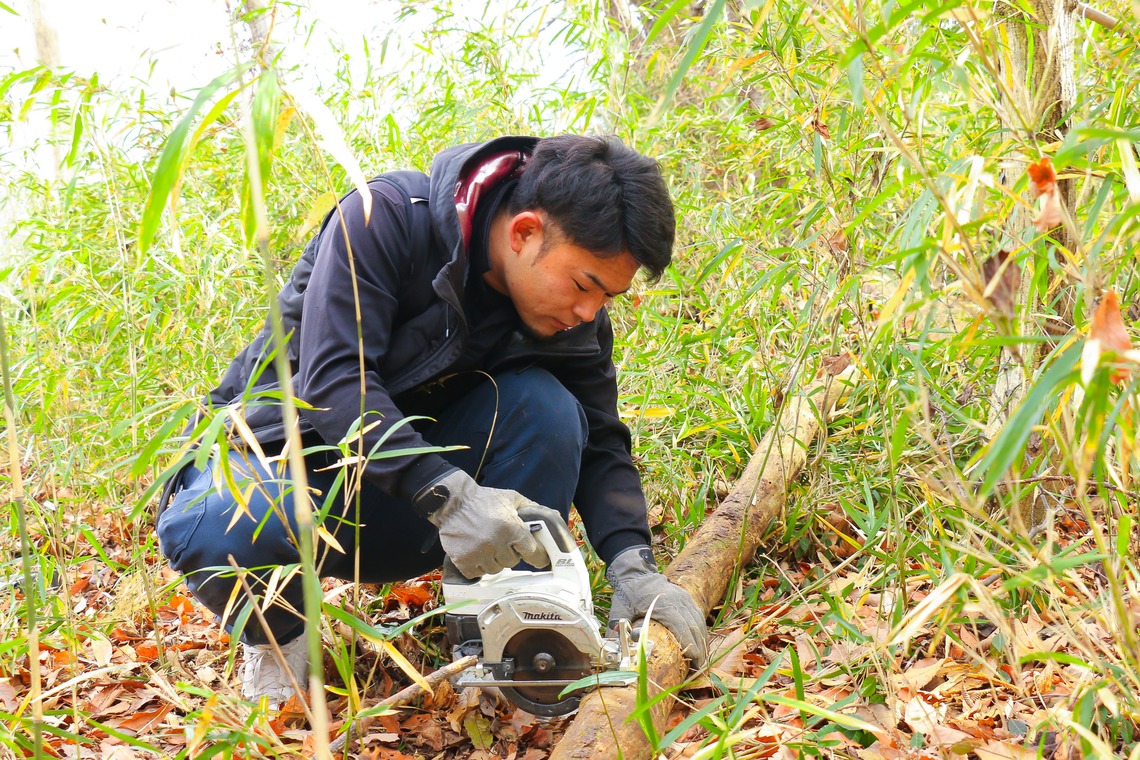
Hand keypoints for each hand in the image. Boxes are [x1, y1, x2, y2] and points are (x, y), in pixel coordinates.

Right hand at [416, 470, 547, 577]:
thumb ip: (530, 507)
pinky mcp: (463, 560)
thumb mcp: (510, 498)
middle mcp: (497, 542)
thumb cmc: (483, 499)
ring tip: (487, 546)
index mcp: (512, 528)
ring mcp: (479, 553)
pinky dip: (477, 567)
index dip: (537, 556)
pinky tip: (475, 554)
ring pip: (495, 569)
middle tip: (502, 543)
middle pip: (512, 562)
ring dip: (493, 561)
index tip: (539, 559)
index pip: (532, 552)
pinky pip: (477, 574)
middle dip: (509, 554)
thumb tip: (550, 516)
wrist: (453, 501)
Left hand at [607, 546, 707, 667]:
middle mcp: (678, 600)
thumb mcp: (619, 611)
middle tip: (700, 667)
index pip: (681, 627)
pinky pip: (698, 615)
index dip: (690, 644)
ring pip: (699, 621)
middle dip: (699, 648)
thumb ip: (619, 630)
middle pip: (694, 626)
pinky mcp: (686, 598)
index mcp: (663, 605)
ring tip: (703, 659)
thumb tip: (618, 651)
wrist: (635, 573)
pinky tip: (701, 643)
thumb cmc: (627, 594)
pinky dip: (701, 630)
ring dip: (702, 640)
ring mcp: (684, 598)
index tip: (694, 661)